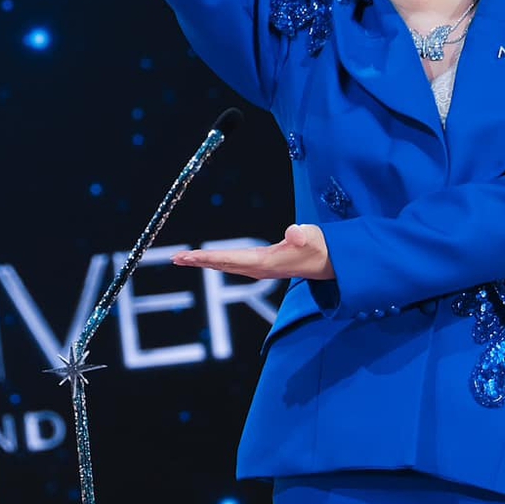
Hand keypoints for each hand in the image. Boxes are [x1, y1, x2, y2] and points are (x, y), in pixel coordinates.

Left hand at [170, 225, 333, 281]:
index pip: (230, 260)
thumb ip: (303, 235)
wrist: (328, 261)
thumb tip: (294, 234)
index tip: (190, 257)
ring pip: (225, 266)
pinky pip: (233, 264)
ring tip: (184, 259)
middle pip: (222, 265)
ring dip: (204, 263)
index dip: (208, 258)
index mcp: (265, 262)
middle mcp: (258, 269)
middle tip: (176, 259)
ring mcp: (259, 269)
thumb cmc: (319, 246)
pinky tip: (208, 261)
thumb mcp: (312, 237)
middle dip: (199, 262)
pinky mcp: (261, 266)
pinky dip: (217, 262)